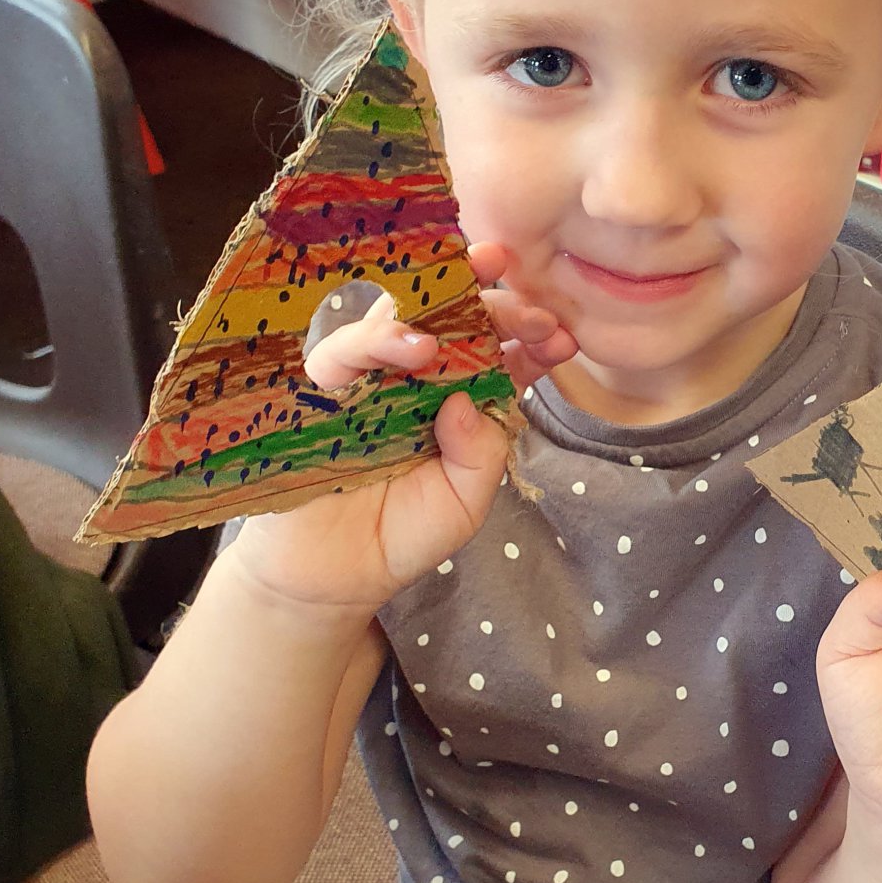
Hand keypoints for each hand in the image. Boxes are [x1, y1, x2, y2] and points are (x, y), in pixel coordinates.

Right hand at [231, 248, 577, 616]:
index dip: (528, 338)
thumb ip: (480, 454)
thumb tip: (467, 400)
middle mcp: (415, 378)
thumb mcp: (463, 503)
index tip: (560, 336)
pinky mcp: (321, 387)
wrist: (334, 578)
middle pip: (455, 320)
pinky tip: (420, 348)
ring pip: (402, 316)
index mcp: (456, 398)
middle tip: (532, 313)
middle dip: (497, 304)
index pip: (498, 354)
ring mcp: (369, 377)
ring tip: (486, 316)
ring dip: (444, 305)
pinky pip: (345, 349)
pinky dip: (381, 339)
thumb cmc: (404, 535)